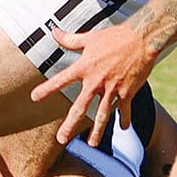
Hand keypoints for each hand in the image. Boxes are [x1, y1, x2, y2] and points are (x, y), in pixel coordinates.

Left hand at [32, 22, 160, 147]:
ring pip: (102, 115)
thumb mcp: (90, 37)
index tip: (34, 97)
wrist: (142, 39)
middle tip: (61, 139)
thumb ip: (71, 39)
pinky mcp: (128, 92)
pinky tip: (124, 128)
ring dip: (97, 131)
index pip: (61, 79)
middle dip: (70, 124)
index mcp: (85, 67)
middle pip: (80, 107)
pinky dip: (125, 119)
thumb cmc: (115, 36)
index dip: (47, 88)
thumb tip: (53, 32)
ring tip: (92, 144)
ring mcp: (112, 89)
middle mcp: (96, 81)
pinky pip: (124, 109)